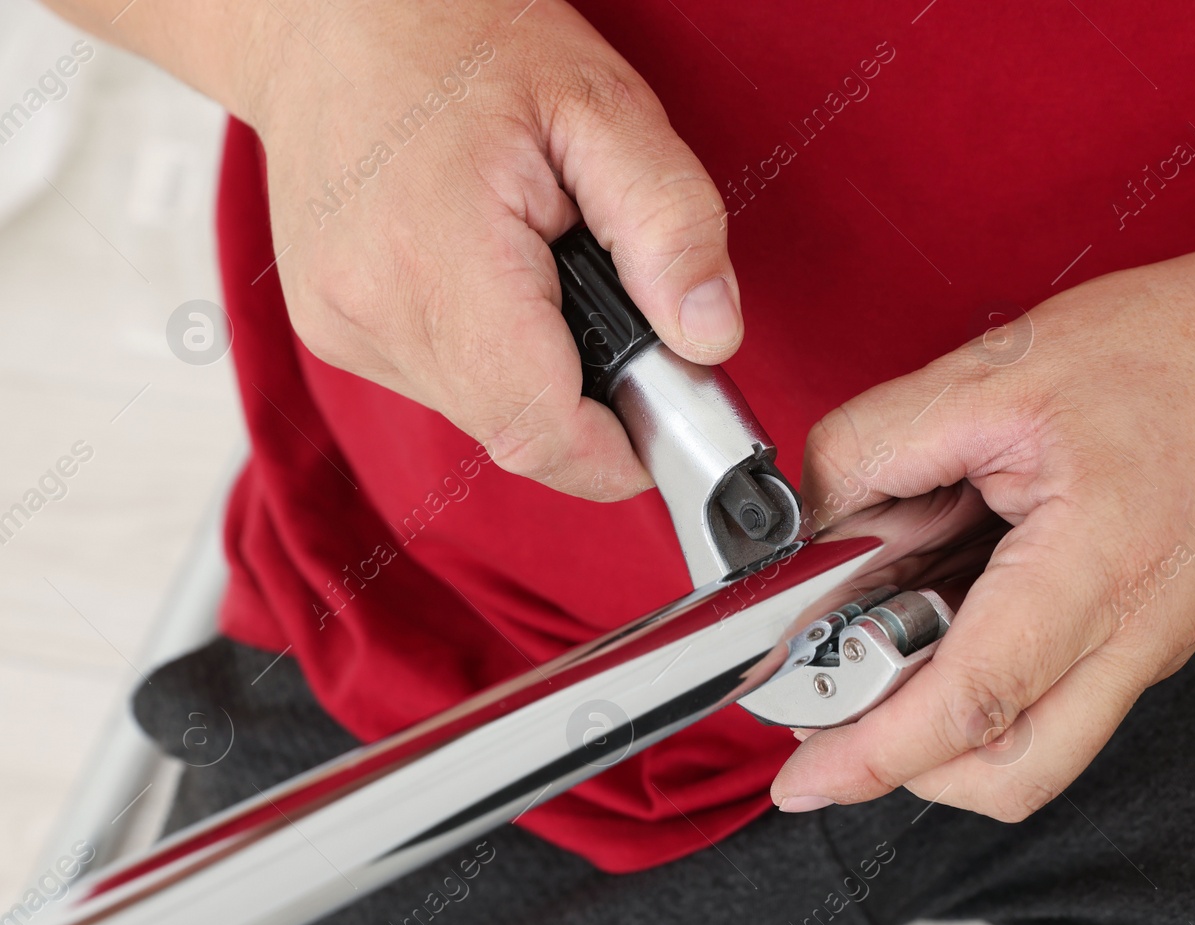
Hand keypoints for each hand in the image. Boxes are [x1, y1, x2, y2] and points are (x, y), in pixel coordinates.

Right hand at [246, 0, 738, 497]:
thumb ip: (670, 223)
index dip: (620, 453)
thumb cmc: (460, 37)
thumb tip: (710, 339)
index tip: (666, 414)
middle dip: (589, 401)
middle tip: (615, 304)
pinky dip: (489, 352)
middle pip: (517, 434)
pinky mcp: (333, 331)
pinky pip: (443, 383)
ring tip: (544, 268)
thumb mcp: (602, 105)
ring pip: (482, 415)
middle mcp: (370, 314)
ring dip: (537, 372)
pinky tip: (490, 273)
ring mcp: (340, 329)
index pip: (540, 434)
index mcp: (434, 261)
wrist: (326, 10)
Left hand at [770, 218, 1194, 819]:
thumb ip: (879, 446)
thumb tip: (811, 517)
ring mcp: (1148, 647)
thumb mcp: (996, 372)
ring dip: (944, 736)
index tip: (804, 780)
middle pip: (1010, 775)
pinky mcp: (1146, 638)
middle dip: (906, 771)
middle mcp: (1135, 636)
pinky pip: (1056, 705)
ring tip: (881, 661)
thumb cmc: (1177, 352)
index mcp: (1098, 570)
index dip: (873, 757)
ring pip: (1034, 754)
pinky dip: (985, 693)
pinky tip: (945, 621)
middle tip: (833, 722)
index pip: (972, 705)